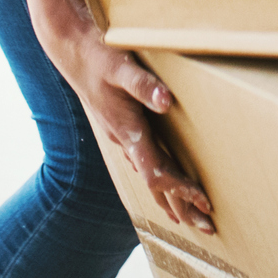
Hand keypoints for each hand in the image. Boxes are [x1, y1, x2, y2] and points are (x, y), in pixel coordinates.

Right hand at [0, 0, 214, 232]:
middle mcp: (82, 66)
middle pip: (116, 117)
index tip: (167, 93)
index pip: (102, 55)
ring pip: (129, 141)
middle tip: (189, 186)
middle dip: (151, 150)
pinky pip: (139, 138)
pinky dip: (164, 170)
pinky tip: (194, 202)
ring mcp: (94, 87)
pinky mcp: (112, 95)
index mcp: (72, 24)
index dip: (132, 77)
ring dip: (164, 177)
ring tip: (200, 212)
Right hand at [36, 0, 215, 233]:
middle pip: (155, 184)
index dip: (181, 189)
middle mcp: (123, 139)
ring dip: (170, 197)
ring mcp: (121, 135)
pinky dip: (159, 179)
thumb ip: (143, 84)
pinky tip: (162, 183)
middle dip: (181, 206)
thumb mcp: (121, 66)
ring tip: (189, 217)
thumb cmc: (98, 55)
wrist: (70, 49)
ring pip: (148, 175)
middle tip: (207, 228)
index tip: (204, 201)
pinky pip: (143, 162)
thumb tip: (166, 102)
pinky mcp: (121, 126)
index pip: (157, 173)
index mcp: (127, 130)